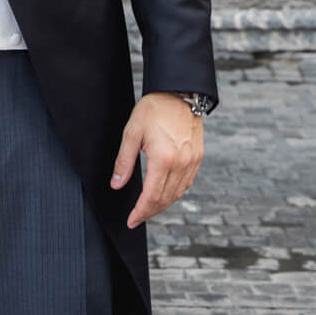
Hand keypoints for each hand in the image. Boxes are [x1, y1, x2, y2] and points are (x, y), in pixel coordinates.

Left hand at [110, 92, 203, 228]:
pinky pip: (186, 184)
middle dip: (149, 212)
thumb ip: (124, 161)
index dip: (140, 212)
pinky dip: (174, 193)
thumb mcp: (131, 133)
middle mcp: (181, 164)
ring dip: (162, 205)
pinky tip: (165, 194)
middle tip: (136, 218)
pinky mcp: (198, 158)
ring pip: (177, 194)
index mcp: (163, 159)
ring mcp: (192, 162)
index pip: (151, 196)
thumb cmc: (154, 109)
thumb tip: (117, 183)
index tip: (131, 220)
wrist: (179, 93)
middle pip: (165, 199)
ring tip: (148, 209)